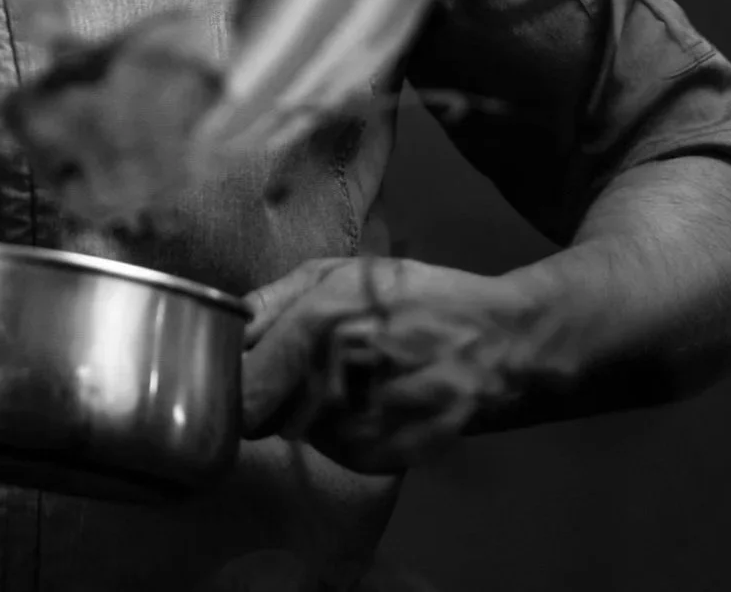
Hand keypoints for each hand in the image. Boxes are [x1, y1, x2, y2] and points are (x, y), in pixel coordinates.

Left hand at [241, 255, 541, 474]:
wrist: (504, 345)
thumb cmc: (416, 297)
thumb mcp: (343, 272)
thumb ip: (275, 298)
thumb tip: (227, 324)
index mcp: (315, 327)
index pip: (240, 385)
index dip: (231, 379)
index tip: (236, 367)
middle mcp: (331, 384)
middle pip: (261, 414)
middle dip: (266, 393)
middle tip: (294, 370)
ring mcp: (357, 430)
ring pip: (296, 430)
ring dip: (305, 409)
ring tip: (347, 377)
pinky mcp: (382, 459)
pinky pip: (334, 448)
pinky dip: (341, 429)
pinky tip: (372, 399)